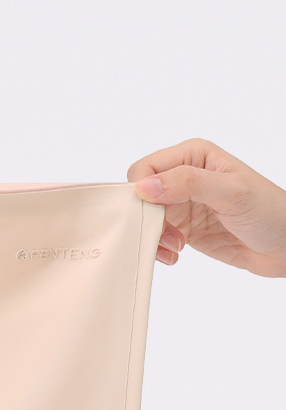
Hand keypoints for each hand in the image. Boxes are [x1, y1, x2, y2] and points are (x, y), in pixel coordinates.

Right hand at [128, 139, 285, 276]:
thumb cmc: (270, 212)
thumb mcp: (231, 193)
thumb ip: (188, 183)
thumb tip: (145, 185)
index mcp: (193, 155)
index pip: (146, 167)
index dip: (142, 191)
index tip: (154, 213)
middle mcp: (183, 177)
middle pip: (140, 195)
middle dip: (147, 218)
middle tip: (168, 235)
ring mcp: (182, 204)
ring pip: (144, 218)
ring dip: (153, 236)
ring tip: (176, 246)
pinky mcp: (182, 228)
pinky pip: (155, 236)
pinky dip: (158, 248)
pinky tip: (176, 254)